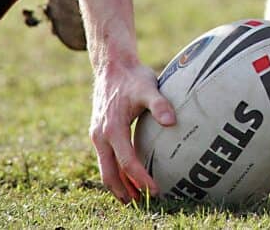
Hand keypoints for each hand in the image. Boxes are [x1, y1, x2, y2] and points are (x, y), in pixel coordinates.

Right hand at [90, 59, 174, 203]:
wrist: (112, 65)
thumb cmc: (133, 77)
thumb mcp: (148, 87)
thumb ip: (160, 104)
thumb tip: (172, 121)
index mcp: (112, 129)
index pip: (127, 162)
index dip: (141, 179)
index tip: (156, 190)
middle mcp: (101, 135)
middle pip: (109, 173)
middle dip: (124, 191)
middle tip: (142, 204)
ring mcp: (97, 135)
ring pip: (105, 167)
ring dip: (118, 184)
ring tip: (133, 198)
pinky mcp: (98, 132)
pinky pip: (105, 158)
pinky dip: (114, 170)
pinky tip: (127, 175)